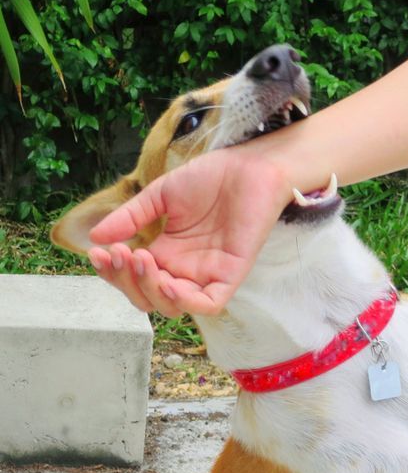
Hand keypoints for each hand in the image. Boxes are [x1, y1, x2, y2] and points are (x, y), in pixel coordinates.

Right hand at [87, 148, 289, 316]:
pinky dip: (185, 301)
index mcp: (167, 253)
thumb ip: (130, 217)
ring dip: (149, 289)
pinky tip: (167, 281)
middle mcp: (185, 268)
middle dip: (126, 281)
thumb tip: (95, 237)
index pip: (133, 279)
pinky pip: (208, 303)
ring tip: (140, 257)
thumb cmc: (210, 177)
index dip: (112, 273)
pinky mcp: (232, 273)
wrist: (248, 166)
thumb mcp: (160, 196)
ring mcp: (208, 273)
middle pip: (147, 298)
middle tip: (120, 253)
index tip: (97, 252)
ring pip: (172, 306)